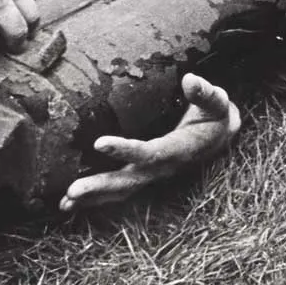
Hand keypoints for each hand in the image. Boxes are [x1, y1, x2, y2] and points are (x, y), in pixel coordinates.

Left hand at [58, 73, 241, 210]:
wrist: (220, 137)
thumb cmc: (215, 116)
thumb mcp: (217, 103)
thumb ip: (205, 93)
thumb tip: (190, 79)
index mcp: (179, 150)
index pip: (150, 153)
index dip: (126, 150)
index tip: (99, 143)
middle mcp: (163, 168)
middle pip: (129, 181)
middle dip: (101, 187)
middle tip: (72, 191)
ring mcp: (152, 175)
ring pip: (121, 191)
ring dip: (93, 199)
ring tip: (65, 203)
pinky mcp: (144, 176)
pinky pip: (118, 191)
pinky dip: (94, 200)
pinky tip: (69, 205)